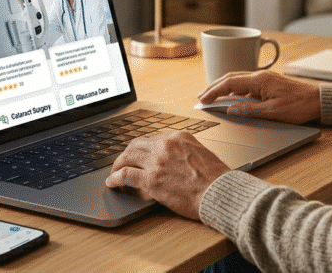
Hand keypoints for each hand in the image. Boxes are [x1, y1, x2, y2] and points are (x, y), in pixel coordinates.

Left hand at [105, 131, 229, 220]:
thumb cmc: (216, 179)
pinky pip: (125, 175)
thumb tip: (174, 160)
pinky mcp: (150, 180)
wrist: (219, 192)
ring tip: (114, 173)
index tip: (138, 155)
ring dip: (117, 165)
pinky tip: (112, 183)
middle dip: (127, 154)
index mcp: (178, 137)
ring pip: (127, 157)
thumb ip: (184, 152)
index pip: (152, 139)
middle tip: (122, 162)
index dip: (142, 149)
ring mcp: (156, 162)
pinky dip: (115, 178)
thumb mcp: (202, 154)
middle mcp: (165, 145)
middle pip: (136, 145)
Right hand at [199, 70, 320, 123]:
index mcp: (259, 81)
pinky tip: (231, 98)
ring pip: (238, 80)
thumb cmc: (299, 106)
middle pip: (231, 78)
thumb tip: (230, 110)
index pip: (229, 83)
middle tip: (201, 97)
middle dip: (214, 87)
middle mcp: (260, 77)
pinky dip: (235, 90)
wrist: (319, 101)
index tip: (203, 99)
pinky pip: (247, 85)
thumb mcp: (273, 113)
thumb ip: (249, 110)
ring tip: (212, 96)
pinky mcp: (269, 84)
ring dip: (223, 88)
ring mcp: (265, 80)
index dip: (214, 91)